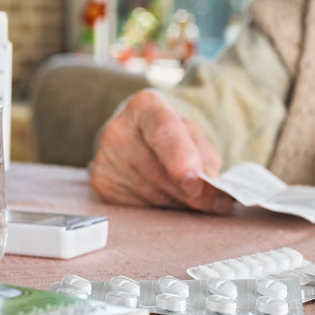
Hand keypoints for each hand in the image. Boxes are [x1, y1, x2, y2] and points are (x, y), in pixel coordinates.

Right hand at [91, 89, 233, 213]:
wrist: (138, 138)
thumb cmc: (172, 136)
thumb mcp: (194, 136)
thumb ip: (206, 158)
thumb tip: (212, 187)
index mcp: (146, 107)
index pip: (163, 132)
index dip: (181, 159)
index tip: (196, 183)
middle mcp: (118, 130)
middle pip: (158, 170)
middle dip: (189, 192)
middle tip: (212, 201)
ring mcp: (105, 158)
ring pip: (151, 193)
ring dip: (177, 201)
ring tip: (188, 195)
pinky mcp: (102, 183)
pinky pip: (139, 207)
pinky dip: (159, 208)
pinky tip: (165, 196)